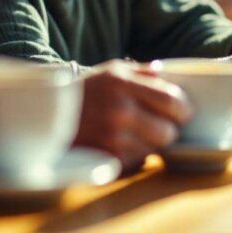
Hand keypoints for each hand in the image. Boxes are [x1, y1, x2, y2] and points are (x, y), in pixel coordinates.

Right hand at [73, 61, 190, 171]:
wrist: (47, 116)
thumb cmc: (86, 91)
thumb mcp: (112, 71)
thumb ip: (143, 72)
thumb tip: (169, 74)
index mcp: (122, 83)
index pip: (171, 100)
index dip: (184, 109)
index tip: (183, 112)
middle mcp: (119, 110)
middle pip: (168, 131)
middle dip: (169, 129)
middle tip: (160, 124)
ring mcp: (112, 137)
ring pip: (154, 149)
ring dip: (151, 143)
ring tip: (135, 132)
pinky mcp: (106, 158)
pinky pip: (137, 160)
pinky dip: (135, 154)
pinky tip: (121, 142)